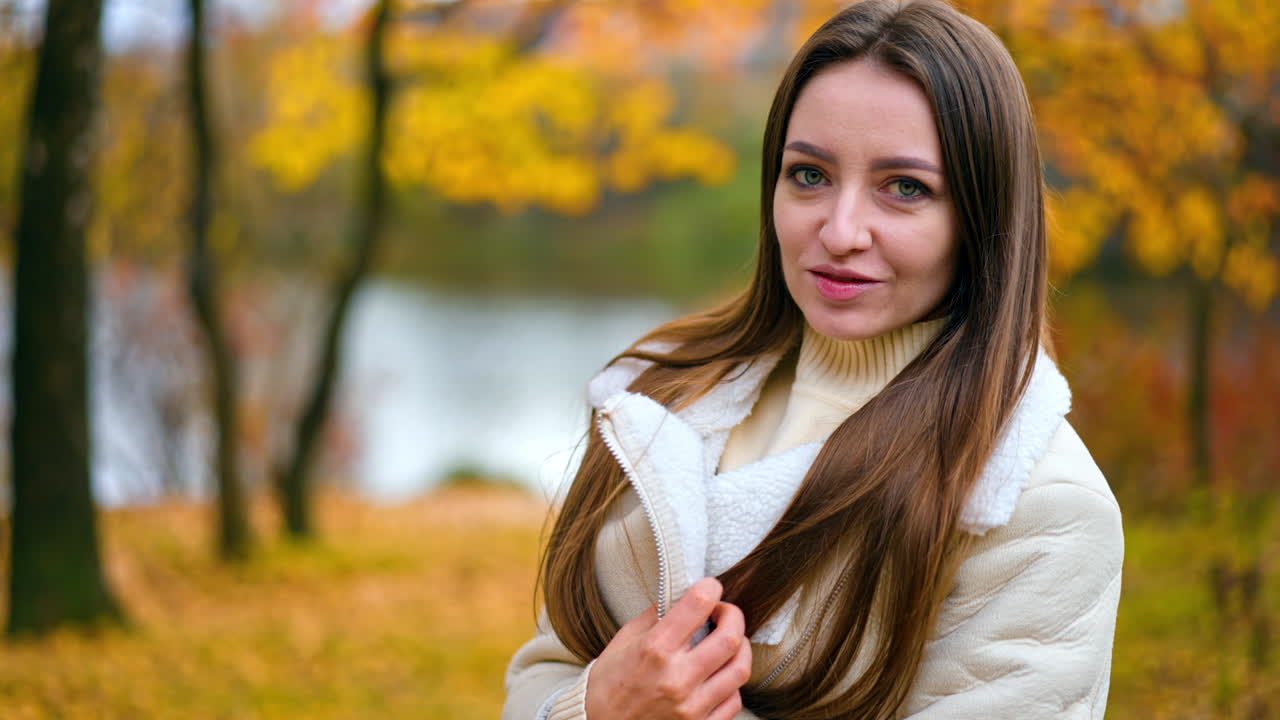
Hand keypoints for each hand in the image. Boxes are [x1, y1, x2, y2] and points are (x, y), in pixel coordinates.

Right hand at [585, 577, 752, 719]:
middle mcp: (677, 677)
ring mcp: (691, 706)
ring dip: (739, 649)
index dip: (711, 588)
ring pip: (740, 670)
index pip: (698, 605)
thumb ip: (656, 615)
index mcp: (655, 649)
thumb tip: (683, 595)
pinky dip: (731, 684)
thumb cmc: (609, 684)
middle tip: (724, 614)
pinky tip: (719, 675)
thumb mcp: (625, 640)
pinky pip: (734, 700)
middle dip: (733, 616)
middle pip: (730, 637)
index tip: (711, 588)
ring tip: (727, 644)